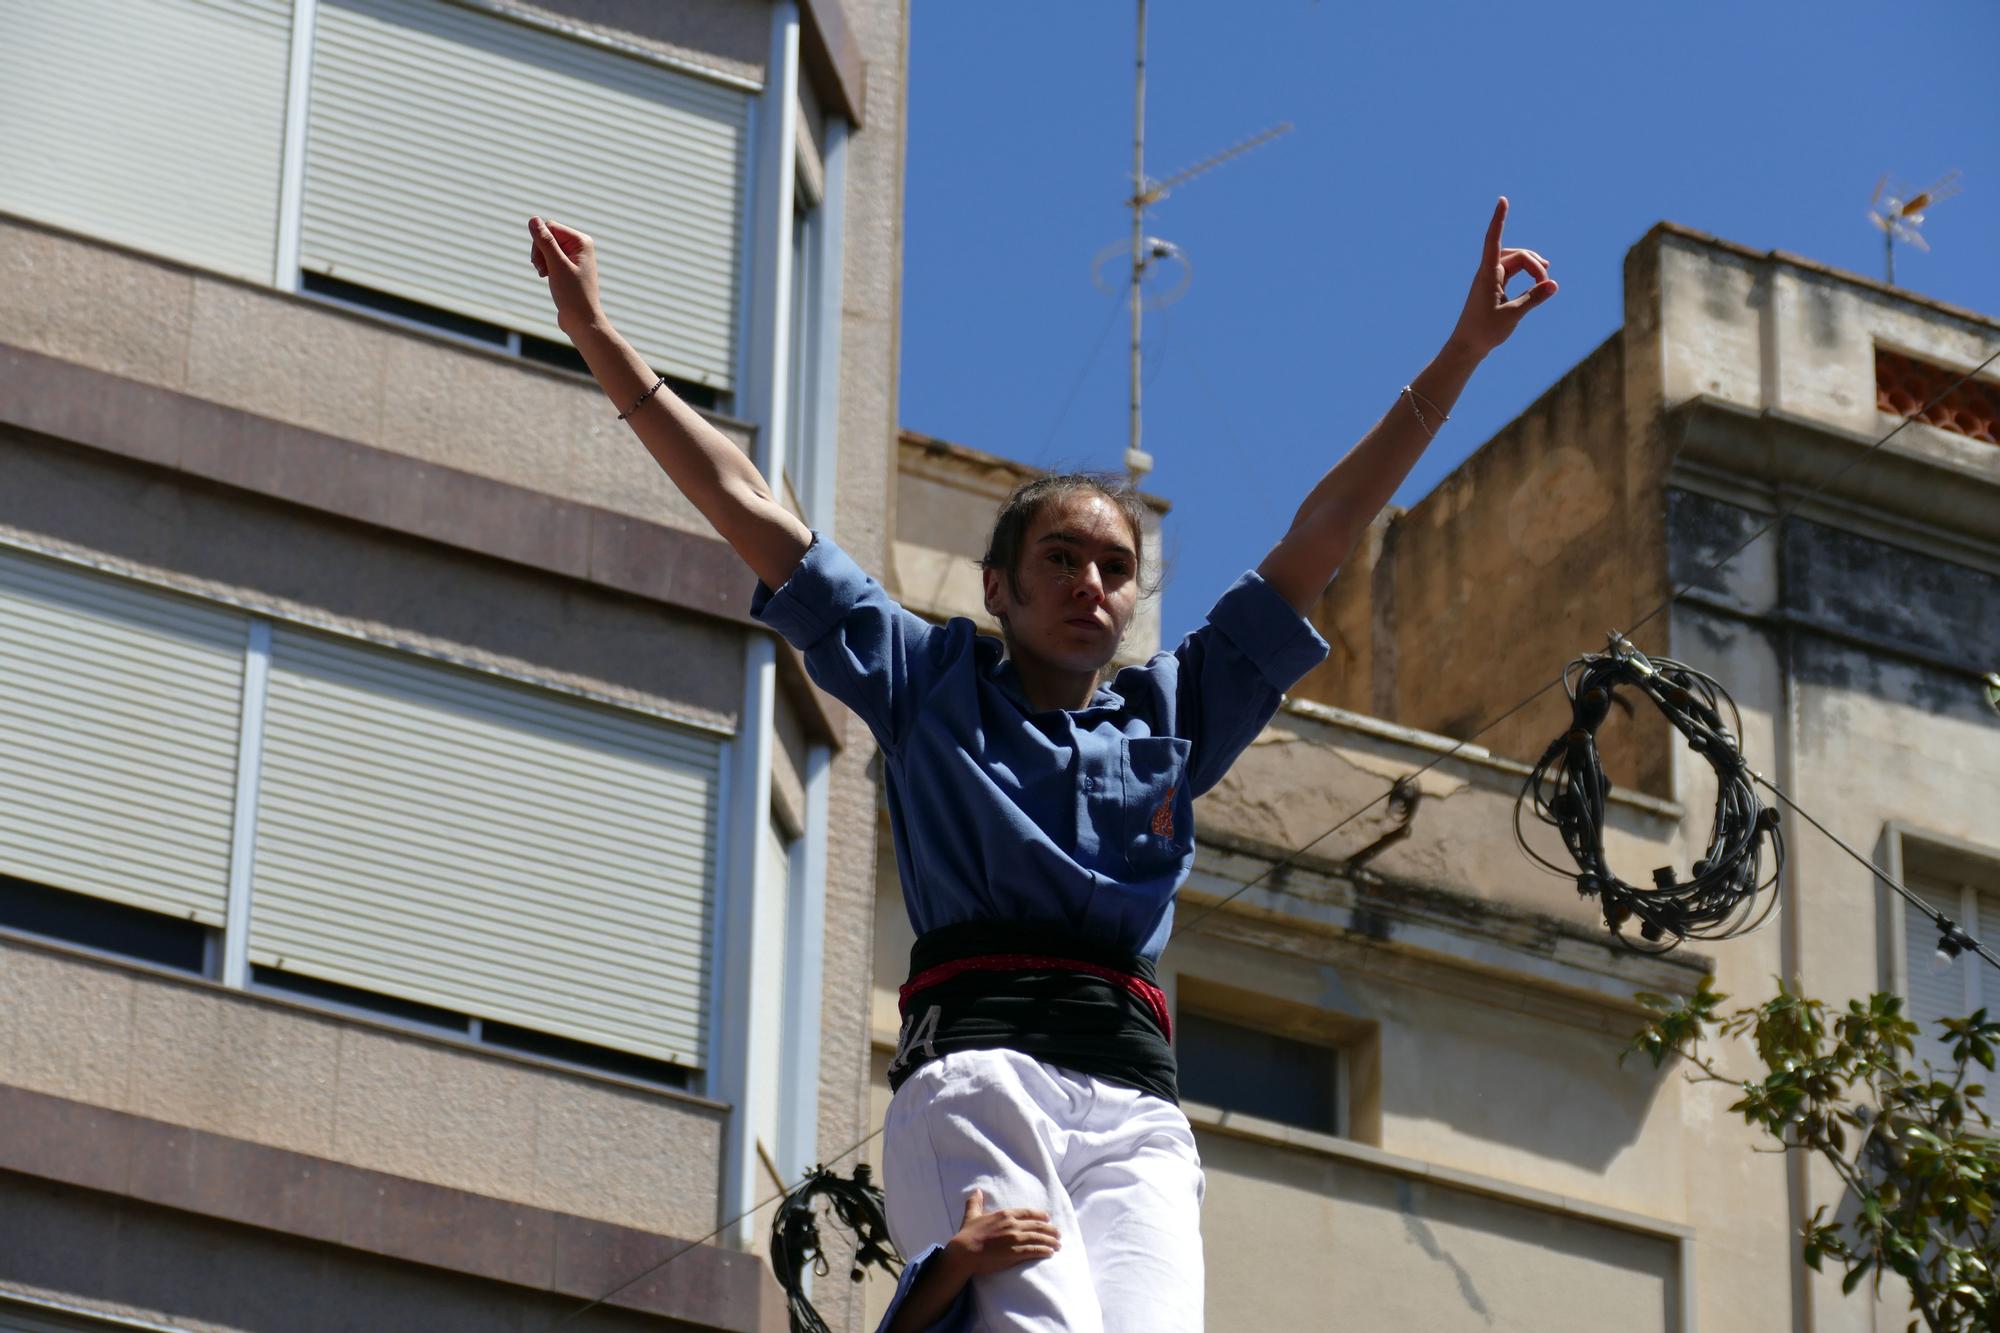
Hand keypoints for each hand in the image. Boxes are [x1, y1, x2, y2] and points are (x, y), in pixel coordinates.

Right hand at [527, 215, 603, 334]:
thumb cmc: (573, 294)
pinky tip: (546, 277)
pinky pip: (550, 257)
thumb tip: (533, 219)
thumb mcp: (556, 265)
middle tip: (542, 270)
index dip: (540, 242)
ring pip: (546, 247)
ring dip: (541, 260)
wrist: (582, 321)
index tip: (541, 262)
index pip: (550, 227)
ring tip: (544, 274)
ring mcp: (574, 257)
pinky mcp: (568, 267)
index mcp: (582, 241)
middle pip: (547, 236)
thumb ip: (545, 241)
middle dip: (540, 252)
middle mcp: (580, 246)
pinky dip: (545, 266)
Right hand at [941, 1188, 1060, 1277]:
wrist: (964, 1252)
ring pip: (1039, 1238)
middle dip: (1050, 1230)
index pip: (1027, 1213)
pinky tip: (1050, 1253)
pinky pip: (1034, 1250)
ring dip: (1051, 1241)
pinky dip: (1044, 1251)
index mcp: (1004, 1214)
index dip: (1039, 1215)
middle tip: (1059, 1234)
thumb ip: (975, 1202)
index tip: (1047, 1218)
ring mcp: (1015, 1239)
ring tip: (1058, 1244)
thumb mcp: (971, 1215)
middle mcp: (1013, 1225)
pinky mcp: (1015, 1253)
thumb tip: (976, 1191)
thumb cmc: (967, 1234)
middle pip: (1037, 1226)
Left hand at [1448, 196, 1557, 358]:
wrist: (1467, 346)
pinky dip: (1527, 273)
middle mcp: (1488, 273)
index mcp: (1487, 274)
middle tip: (1546, 283)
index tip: (1502, 201)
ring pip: (1515, 262)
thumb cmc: (1484, 331)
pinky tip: (1538, 280)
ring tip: (1545, 277)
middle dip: (1533, 263)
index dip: (1499, 220)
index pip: (1494, 240)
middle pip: (1515, 255)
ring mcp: (1491, 279)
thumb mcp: (1513, 315)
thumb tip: (1554, 284)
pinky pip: (1513, 271)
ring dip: (1531, 266)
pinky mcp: (1494, 287)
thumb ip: (1534, 298)